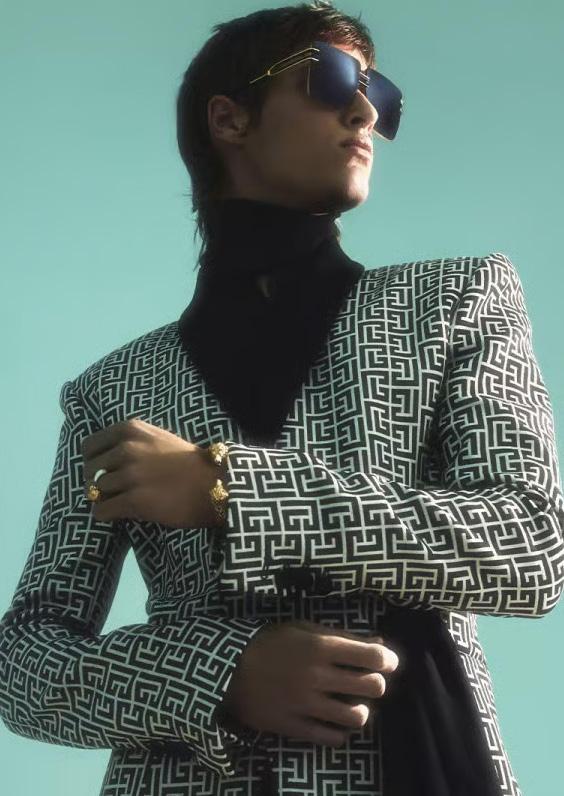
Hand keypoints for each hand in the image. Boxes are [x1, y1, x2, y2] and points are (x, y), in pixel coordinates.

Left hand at [81, 418, 226, 526]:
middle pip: (90, 470)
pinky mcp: (134, 501)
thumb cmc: (189, 462)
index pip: (89, 446)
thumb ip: (131, 443)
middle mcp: (126, 449)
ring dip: (105, 499)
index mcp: (129, 430)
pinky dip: (105, 515)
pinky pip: (101, 511)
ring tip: (120, 502)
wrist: (214, 483)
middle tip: (112, 491)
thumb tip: (104, 460)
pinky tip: (117, 514)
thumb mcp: (158, 438)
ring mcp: (129, 475)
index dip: (92, 461)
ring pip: (95, 491)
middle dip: (97, 482)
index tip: (102, 471)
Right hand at [219, 619, 399, 746]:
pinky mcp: (294, 727)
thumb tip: (378, 641)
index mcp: (320, 647)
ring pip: (357, 716)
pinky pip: (332, 738)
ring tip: (352, 703)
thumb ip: (341, 636)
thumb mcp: (302, 629)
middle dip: (376, 683)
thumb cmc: (268, 642)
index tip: (387, 661)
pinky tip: (334, 722)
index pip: (372, 656)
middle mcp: (317, 676)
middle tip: (368, 681)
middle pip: (372, 686)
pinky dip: (340, 732)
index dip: (388, 659)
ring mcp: (307, 704)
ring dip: (361, 709)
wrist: (227, 669)